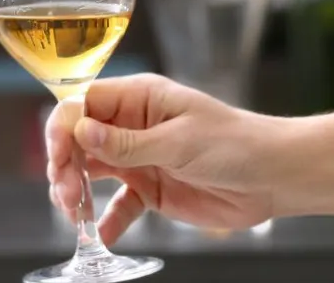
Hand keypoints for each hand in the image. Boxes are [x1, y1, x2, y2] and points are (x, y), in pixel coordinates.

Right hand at [46, 74, 287, 243]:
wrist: (274, 177)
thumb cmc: (234, 143)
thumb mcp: (178, 141)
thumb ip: (127, 143)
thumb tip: (81, 132)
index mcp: (138, 98)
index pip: (82, 104)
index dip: (63, 128)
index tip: (59, 158)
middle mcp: (131, 125)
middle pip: (78, 140)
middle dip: (66, 166)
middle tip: (68, 195)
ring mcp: (138, 158)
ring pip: (90, 171)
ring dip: (77, 192)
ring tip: (75, 215)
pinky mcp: (149, 189)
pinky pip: (117, 204)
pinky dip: (106, 220)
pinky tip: (101, 235)